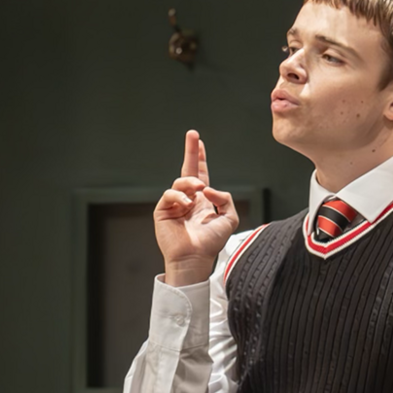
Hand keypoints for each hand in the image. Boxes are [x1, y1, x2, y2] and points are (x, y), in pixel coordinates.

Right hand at [154, 130, 237, 286]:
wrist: (195, 257)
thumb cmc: (212, 242)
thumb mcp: (229, 218)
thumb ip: (225, 198)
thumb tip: (208, 187)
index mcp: (202, 200)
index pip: (200, 174)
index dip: (200, 158)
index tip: (200, 142)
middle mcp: (188, 199)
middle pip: (187, 170)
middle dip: (190, 151)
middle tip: (192, 134)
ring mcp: (174, 204)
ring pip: (180, 182)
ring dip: (191, 182)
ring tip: (199, 189)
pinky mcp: (163, 211)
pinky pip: (169, 195)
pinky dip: (179, 196)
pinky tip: (187, 204)